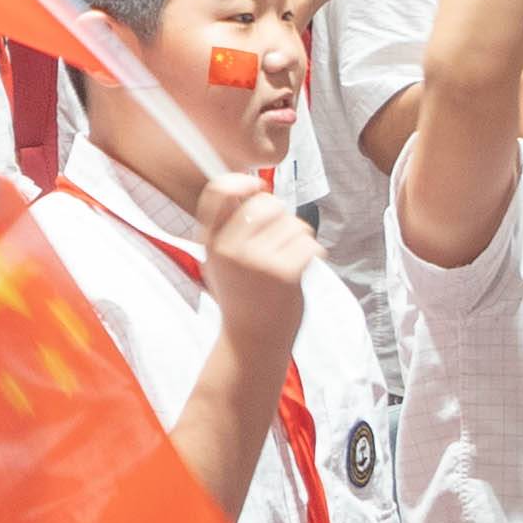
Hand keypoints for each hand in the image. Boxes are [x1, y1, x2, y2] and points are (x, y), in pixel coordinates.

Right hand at [191, 171, 315, 355]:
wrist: (253, 341)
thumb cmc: (242, 297)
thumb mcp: (221, 261)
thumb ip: (230, 227)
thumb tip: (252, 187)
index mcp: (211, 243)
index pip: (218, 192)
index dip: (240, 182)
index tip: (255, 187)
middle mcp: (229, 249)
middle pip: (264, 203)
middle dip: (279, 214)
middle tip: (279, 236)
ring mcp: (256, 261)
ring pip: (292, 223)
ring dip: (298, 237)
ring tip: (287, 260)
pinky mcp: (283, 273)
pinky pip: (308, 242)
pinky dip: (311, 253)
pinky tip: (299, 270)